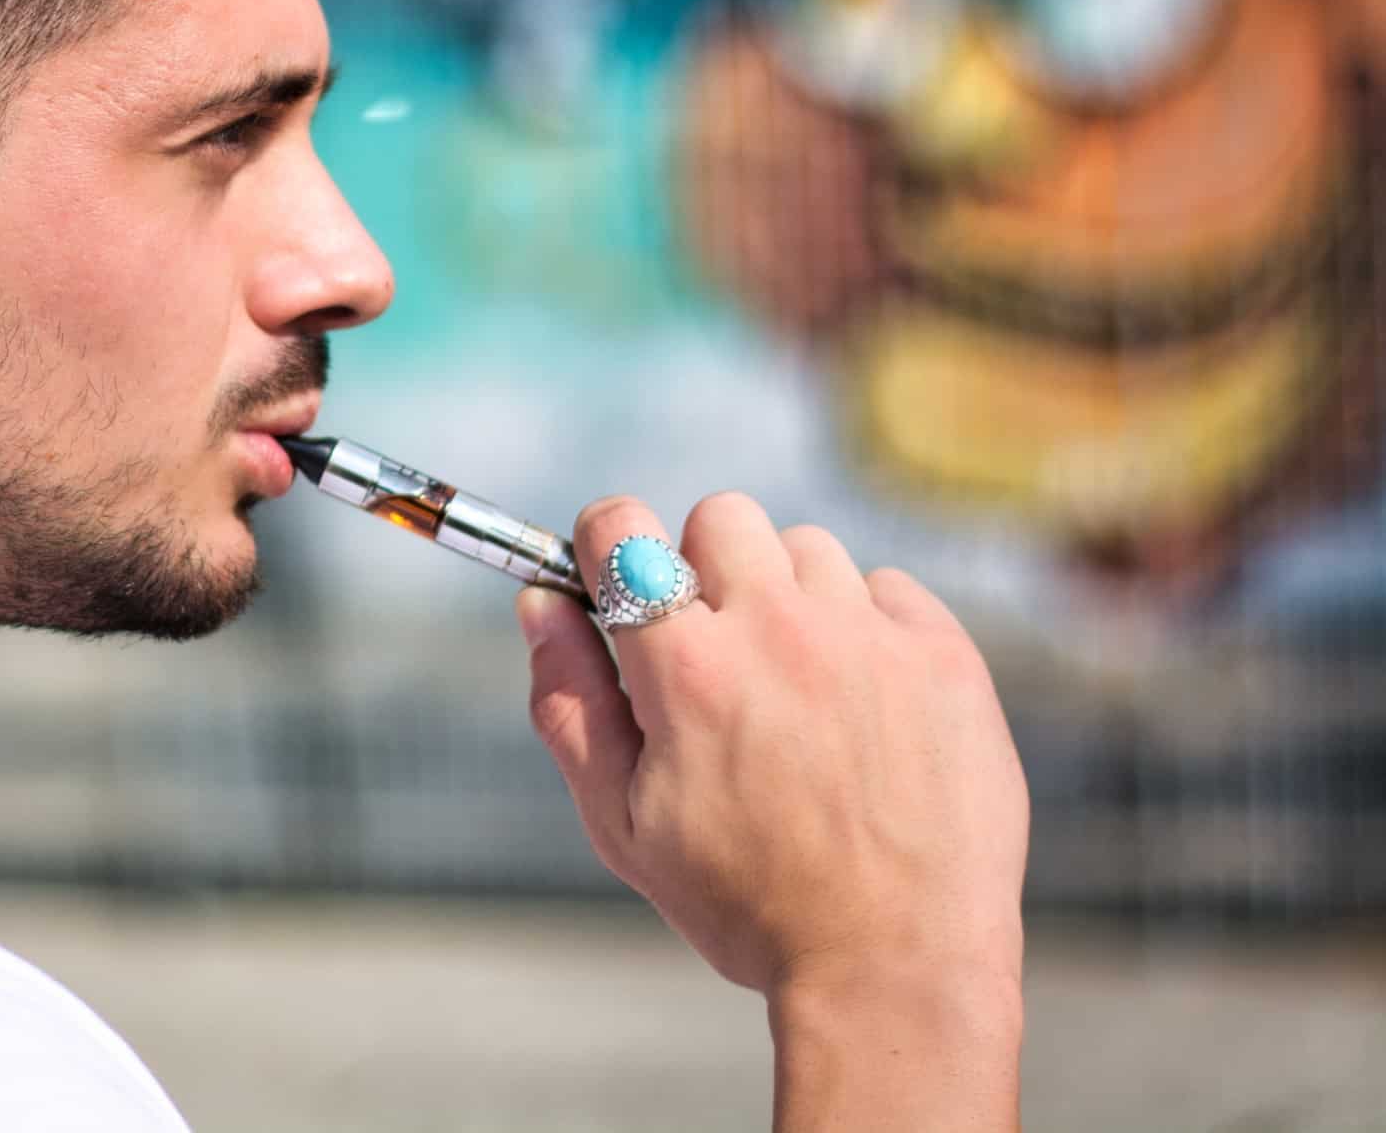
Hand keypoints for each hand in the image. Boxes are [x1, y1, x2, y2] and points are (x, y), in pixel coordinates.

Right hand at [518, 494, 1027, 1126]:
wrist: (897, 967)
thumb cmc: (747, 904)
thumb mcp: (621, 823)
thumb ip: (568, 702)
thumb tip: (540, 604)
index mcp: (686, 670)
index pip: (620, 529)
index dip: (607, 545)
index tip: (618, 580)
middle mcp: (778, 630)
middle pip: (719, 517)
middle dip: (702, 567)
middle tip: (716, 649)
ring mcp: (870, 637)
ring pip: (808, 549)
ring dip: (790, 597)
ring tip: (798, 689)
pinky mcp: (945, 655)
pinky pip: (889, 589)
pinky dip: (868, 627)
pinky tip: (863, 705)